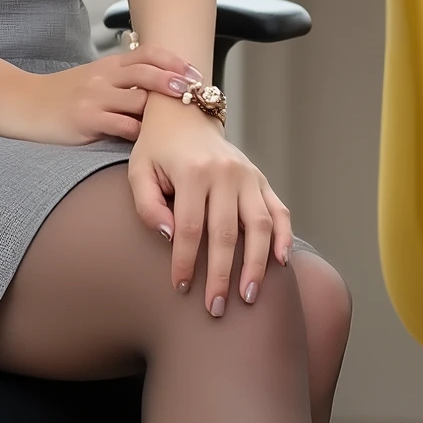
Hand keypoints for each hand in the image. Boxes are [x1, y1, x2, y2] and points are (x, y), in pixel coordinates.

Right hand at [0, 44, 203, 145]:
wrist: (18, 103)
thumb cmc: (57, 97)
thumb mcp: (90, 80)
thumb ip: (119, 83)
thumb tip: (155, 93)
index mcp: (107, 65)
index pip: (147, 54)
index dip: (174, 61)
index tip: (195, 73)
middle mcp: (103, 77)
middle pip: (149, 72)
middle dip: (178, 82)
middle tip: (200, 93)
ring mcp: (94, 98)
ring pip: (140, 100)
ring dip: (165, 112)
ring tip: (185, 123)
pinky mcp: (85, 120)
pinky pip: (122, 126)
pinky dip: (141, 134)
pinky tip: (153, 143)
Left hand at [127, 94, 292, 313]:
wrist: (185, 114)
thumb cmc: (157, 150)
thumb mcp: (138, 171)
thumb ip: (147, 205)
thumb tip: (170, 237)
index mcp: (192, 172)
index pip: (190, 228)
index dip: (186, 262)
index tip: (181, 289)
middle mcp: (225, 173)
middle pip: (226, 233)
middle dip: (222, 275)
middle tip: (215, 308)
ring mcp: (248, 176)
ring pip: (259, 226)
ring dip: (257, 264)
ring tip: (250, 296)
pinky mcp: (262, 180)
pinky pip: (279, 211)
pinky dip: (283, 237)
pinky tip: (281, 263)